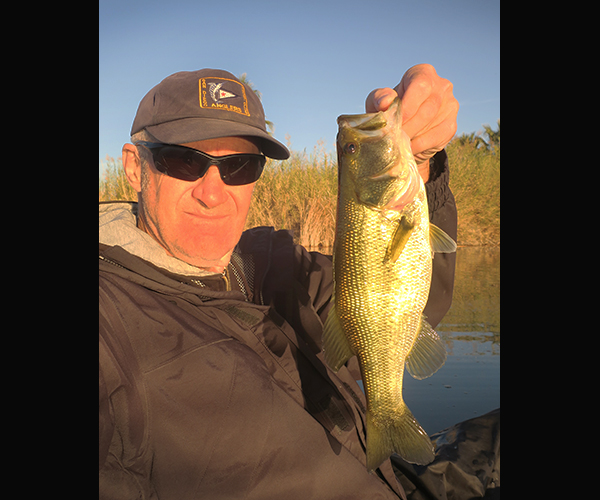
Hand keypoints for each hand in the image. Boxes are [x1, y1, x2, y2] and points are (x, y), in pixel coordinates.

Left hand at [365, 64, 458, 181]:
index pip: (421, 85)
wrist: (403, 131)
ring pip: (432, 122)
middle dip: (407, 125)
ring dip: (412, 135)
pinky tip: (408, 147)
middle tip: (393, 137)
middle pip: (427, 107)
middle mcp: (441, 85)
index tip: (396, 121)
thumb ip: (379, 98)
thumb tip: (385, 102)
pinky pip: (437, 137)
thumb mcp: (378, 102)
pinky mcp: (451, 126)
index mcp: (423, 74)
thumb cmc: (389, 111)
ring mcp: (450, 105)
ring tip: (397, 141)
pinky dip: (419, 145)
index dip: (408, 105)